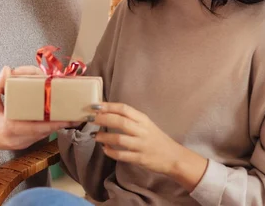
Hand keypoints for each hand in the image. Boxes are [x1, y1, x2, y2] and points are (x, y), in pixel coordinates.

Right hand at [0, 66, 75, 149]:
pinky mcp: (23, 143)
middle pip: (43, 131)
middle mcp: (16, 139)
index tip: (65, 118)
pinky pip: (39, 135)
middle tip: (74, 113)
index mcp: (7, 127)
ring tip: (70, 114)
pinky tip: (58, 118)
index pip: (32, 126)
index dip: (51, 123)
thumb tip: (7, 70)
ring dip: (56, 124)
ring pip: (43, 134)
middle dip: (59, 122)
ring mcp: (20, 143)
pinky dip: (48, 126)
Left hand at [91, 102, 206, 191]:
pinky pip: (122, 155)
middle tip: (90, 118)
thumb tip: (106, 113)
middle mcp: (142, 130)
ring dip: (104, 136)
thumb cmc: (156, 139)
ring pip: (120, 139)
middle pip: (120, 121)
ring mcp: (141, 145)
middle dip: (103, 119)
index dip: (109, 106)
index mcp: (143, 119)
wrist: (173, 157)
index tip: (95, 105)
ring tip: (94, 135)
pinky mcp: (140, 159)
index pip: (124, 109)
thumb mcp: (146, 124)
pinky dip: (111, 152)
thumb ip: (130, 119)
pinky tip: (104, 148)